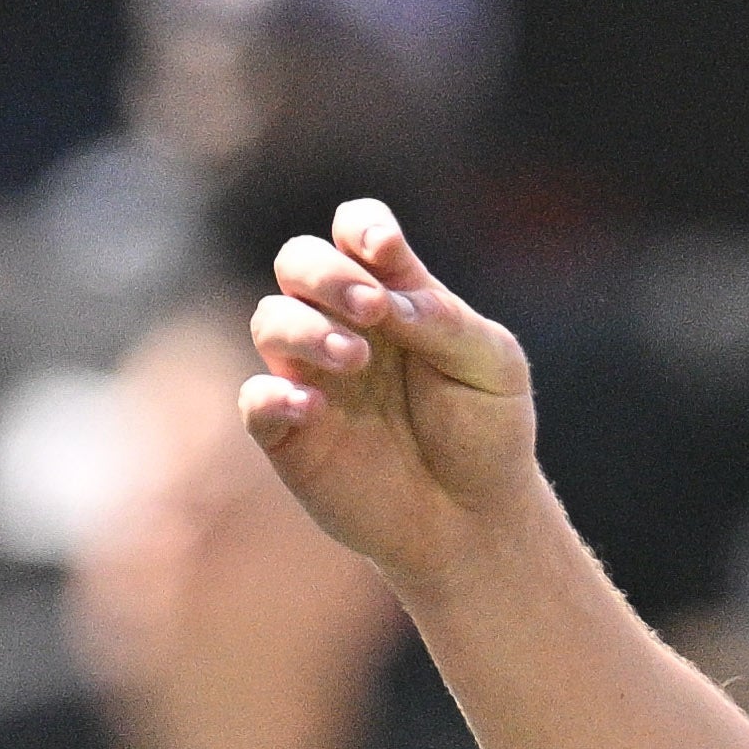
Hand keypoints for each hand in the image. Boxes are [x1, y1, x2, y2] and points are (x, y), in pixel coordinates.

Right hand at [244, 200, 544, 590]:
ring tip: (355, 359)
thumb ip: (447, 321)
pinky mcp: (290, 433)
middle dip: (326, 272)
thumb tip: (391, 300)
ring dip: (306, 327)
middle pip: (298, 262)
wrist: (477, 520)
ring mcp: (311, 377)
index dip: (362, 228)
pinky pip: (256, 400)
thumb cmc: (487, 432)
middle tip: (373, 309)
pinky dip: (273, 394)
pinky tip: (312, 405)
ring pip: (271, 320)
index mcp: (393, 298)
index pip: (356, 235)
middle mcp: (342, 326)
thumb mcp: (492, 368)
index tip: (385, 251)